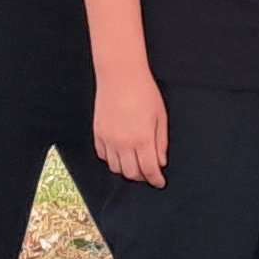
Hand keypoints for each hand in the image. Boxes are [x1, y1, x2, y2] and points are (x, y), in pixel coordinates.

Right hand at [95, 72, 169, 186]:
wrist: (120, 76)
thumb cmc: (144, 92)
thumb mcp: (160, 117)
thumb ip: (160, 142)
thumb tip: (160, 163)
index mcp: (142, 138)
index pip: (149, 170)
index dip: (155, 180)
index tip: (159, 182)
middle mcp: (123, 143)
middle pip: (131, 173)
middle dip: (142, 177)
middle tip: (149, 173)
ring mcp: (108, 139)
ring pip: (115, 168)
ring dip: (126, 170)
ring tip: (134, 163)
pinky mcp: (98, 133)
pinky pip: (103, 156)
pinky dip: (112, 159)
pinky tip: (120, 153)